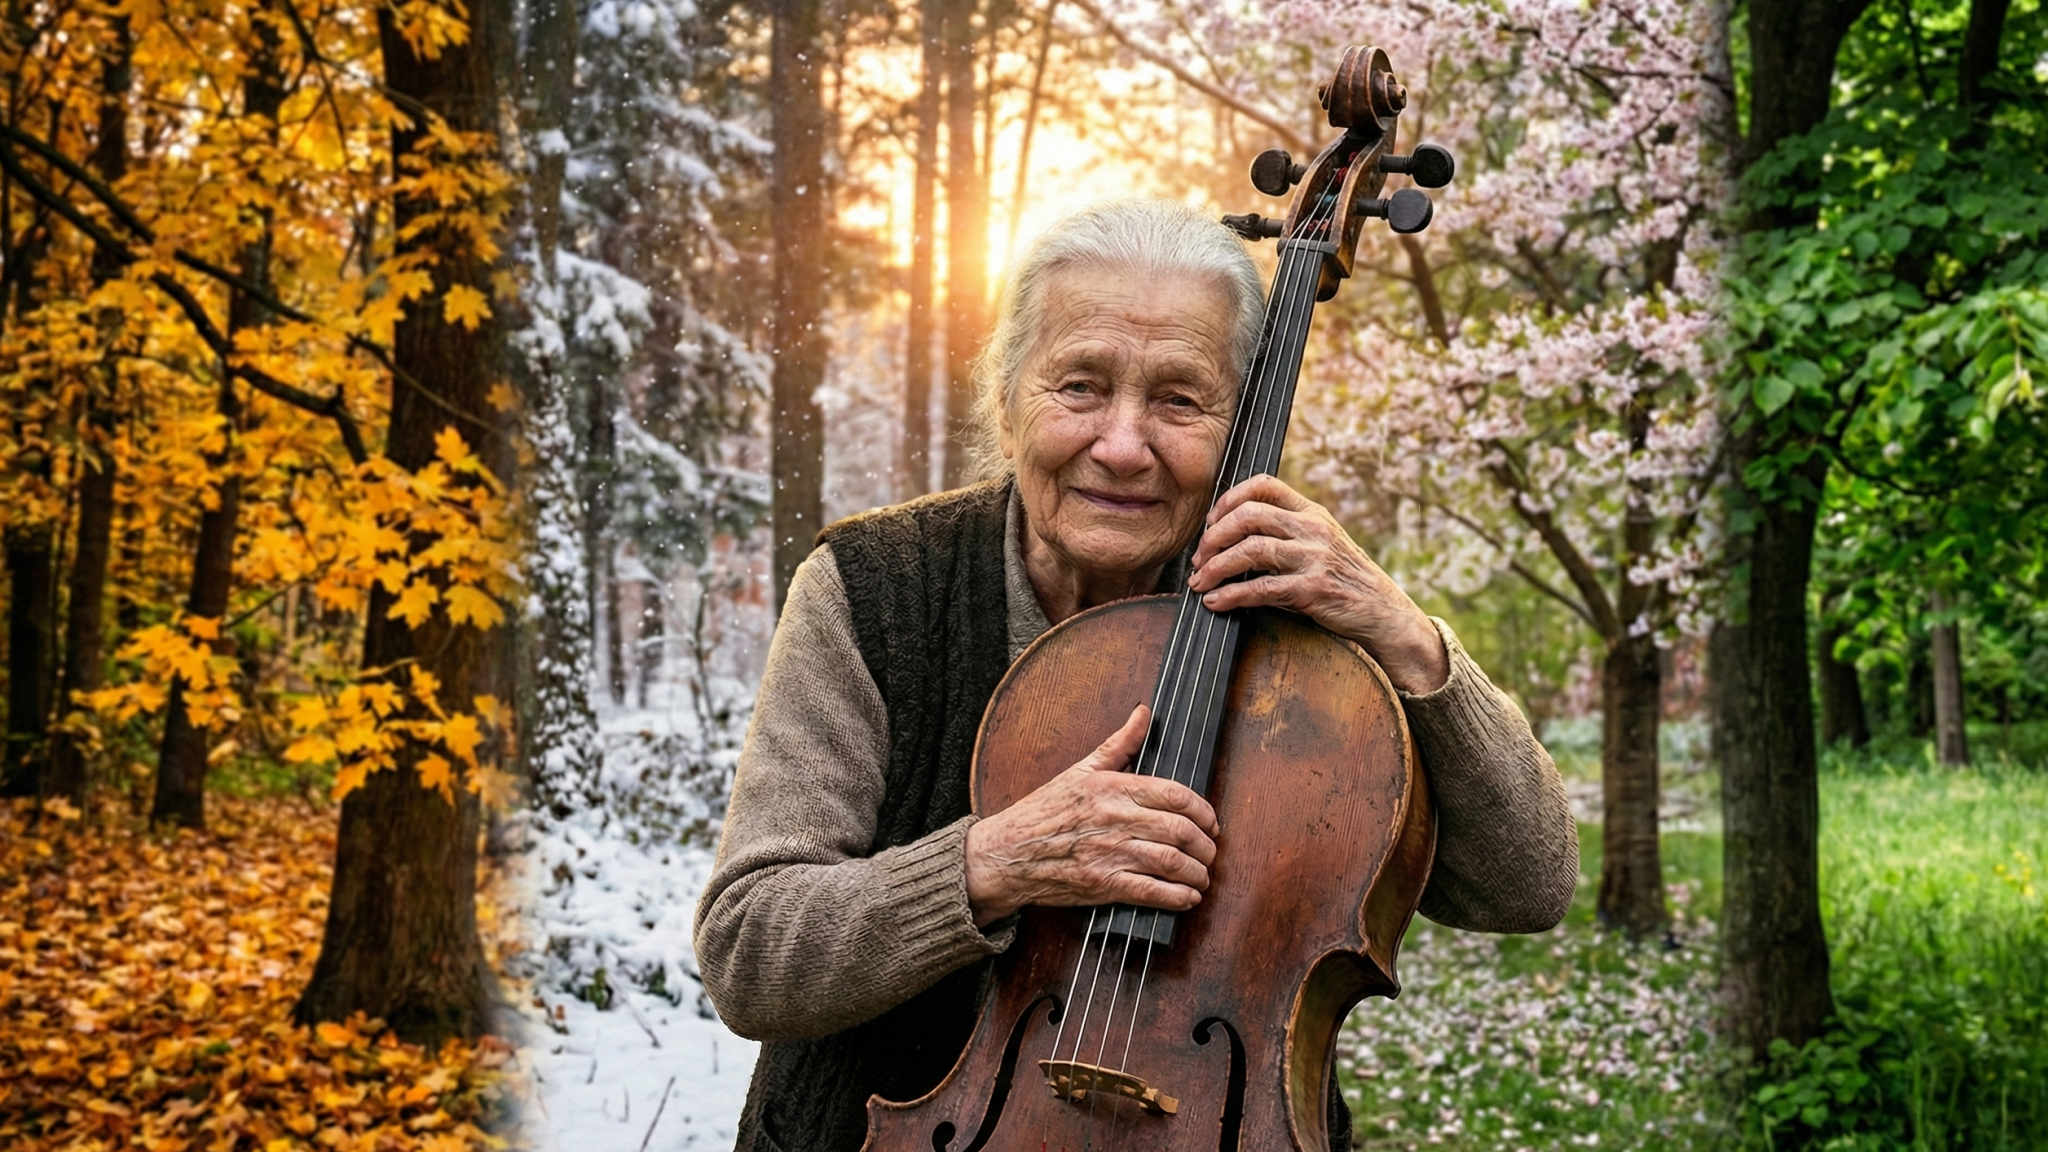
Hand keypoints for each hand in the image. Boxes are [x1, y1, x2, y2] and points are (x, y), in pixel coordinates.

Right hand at [963, 705, 1219, 926]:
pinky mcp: (1102, 885)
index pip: (1175, 794)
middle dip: (1206, 845)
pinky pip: (1151, 892)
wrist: (1007, 852)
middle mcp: (1115, 819)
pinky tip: (1187, 897)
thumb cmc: (1043, 811)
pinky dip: (1178, 897)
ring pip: (1171, 862)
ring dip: (1197, 872)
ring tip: (1202, 876)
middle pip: (1180, 830)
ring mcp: (1110, 853)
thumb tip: (1143, 714)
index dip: (1204, 810)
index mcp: (1113, 788)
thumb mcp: (1081, 769)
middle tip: (1210, 852)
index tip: (1211, 822)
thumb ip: (1119, 743)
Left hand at [1187, 474, 1448, 694]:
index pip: (1265, 484)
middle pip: (1249, 515)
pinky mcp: (1313, 589)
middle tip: (1199, 558)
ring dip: (1216, 567)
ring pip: (1251, 550)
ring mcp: (1314, 557)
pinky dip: (1231, 595)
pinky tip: (1216, 602)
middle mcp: (1313, 529)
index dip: (1229, 498)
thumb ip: (1287, 530)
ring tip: (1200, 582)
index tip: (1211, 522)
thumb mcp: (1322, 542)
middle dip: (1214, 537)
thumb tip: (1231, 533)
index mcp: (1312, 512)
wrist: (1382, 612)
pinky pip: (1261, 589)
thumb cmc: (1343, 579)